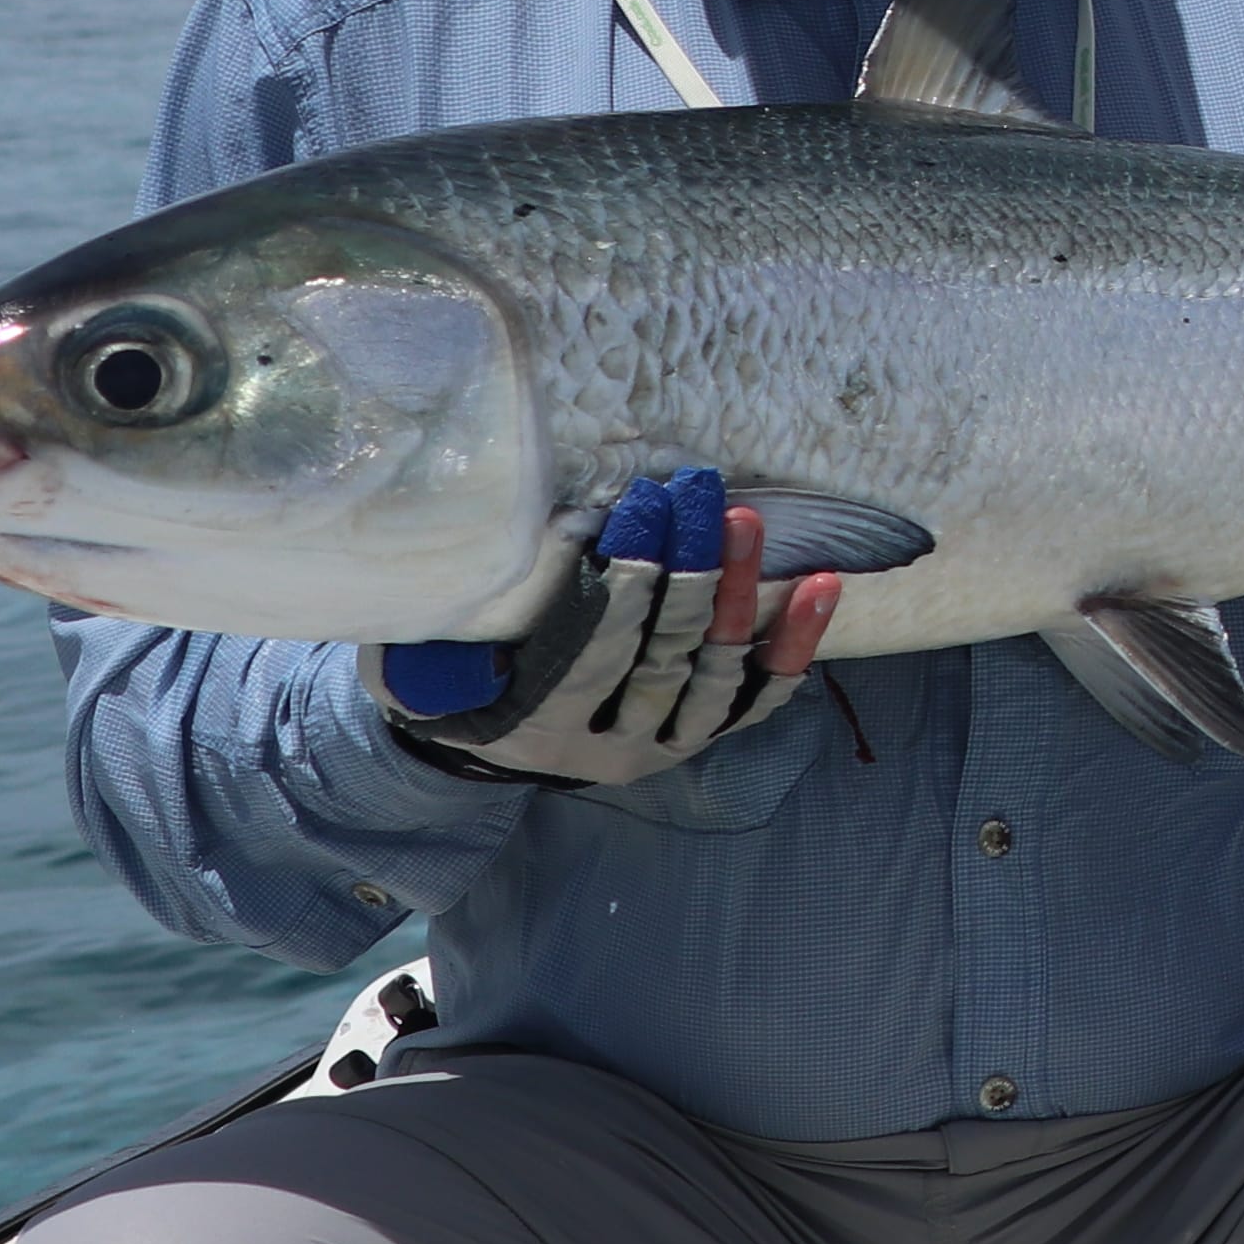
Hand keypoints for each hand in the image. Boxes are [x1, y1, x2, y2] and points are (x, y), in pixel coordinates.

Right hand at [370, 470, 840, 786]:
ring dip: (737, 593)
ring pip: (718, 672)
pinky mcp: (704, 737)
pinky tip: (819, 585)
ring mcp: (667, 746)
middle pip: (665, 657)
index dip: (626, 581)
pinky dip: (792, 642)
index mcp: (544, 729)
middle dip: (687, 571)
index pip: (598, 652)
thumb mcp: (424, 663)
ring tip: (745, 519)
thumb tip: (524, 545)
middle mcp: (613, 749)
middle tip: (701, 494)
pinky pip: (760, 695)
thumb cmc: (450, 684)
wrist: (487, 746)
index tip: (642, 506)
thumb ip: (457, 627)